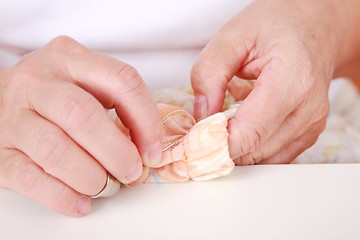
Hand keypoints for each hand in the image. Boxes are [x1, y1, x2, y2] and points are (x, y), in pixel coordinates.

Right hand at [0, 36, 161, 215]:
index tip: (152, 150)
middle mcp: (38, 81)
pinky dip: (63, 196)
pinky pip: (31, 178)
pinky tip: (81, 202)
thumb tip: (146, 149)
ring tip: (105, 187)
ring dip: (90, 177)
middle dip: (116, 152)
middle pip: (84, 116)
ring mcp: (12, 114)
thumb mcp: (82, 82)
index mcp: (70, 58)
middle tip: (130, 173)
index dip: (146, 119)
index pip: (122, 80)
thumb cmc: (52, 95)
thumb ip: (115, 104)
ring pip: (56, 150)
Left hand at [191, 0, 358, 163]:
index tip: (194, 136)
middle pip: (255, 151)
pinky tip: (243, 128)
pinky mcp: (310, 132)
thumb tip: (201, 117)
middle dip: (223, 147)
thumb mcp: (232, 36)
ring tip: (224, 124)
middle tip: (203, 130)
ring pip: (264, 158)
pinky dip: (253, 149)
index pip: (249, 133)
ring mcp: (313, 123)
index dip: (217, 142)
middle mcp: (308, 108)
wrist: (313, 26)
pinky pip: (276, 155)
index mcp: (292, 80)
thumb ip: (209, 74)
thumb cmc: (275, 25)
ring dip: (238, 148)